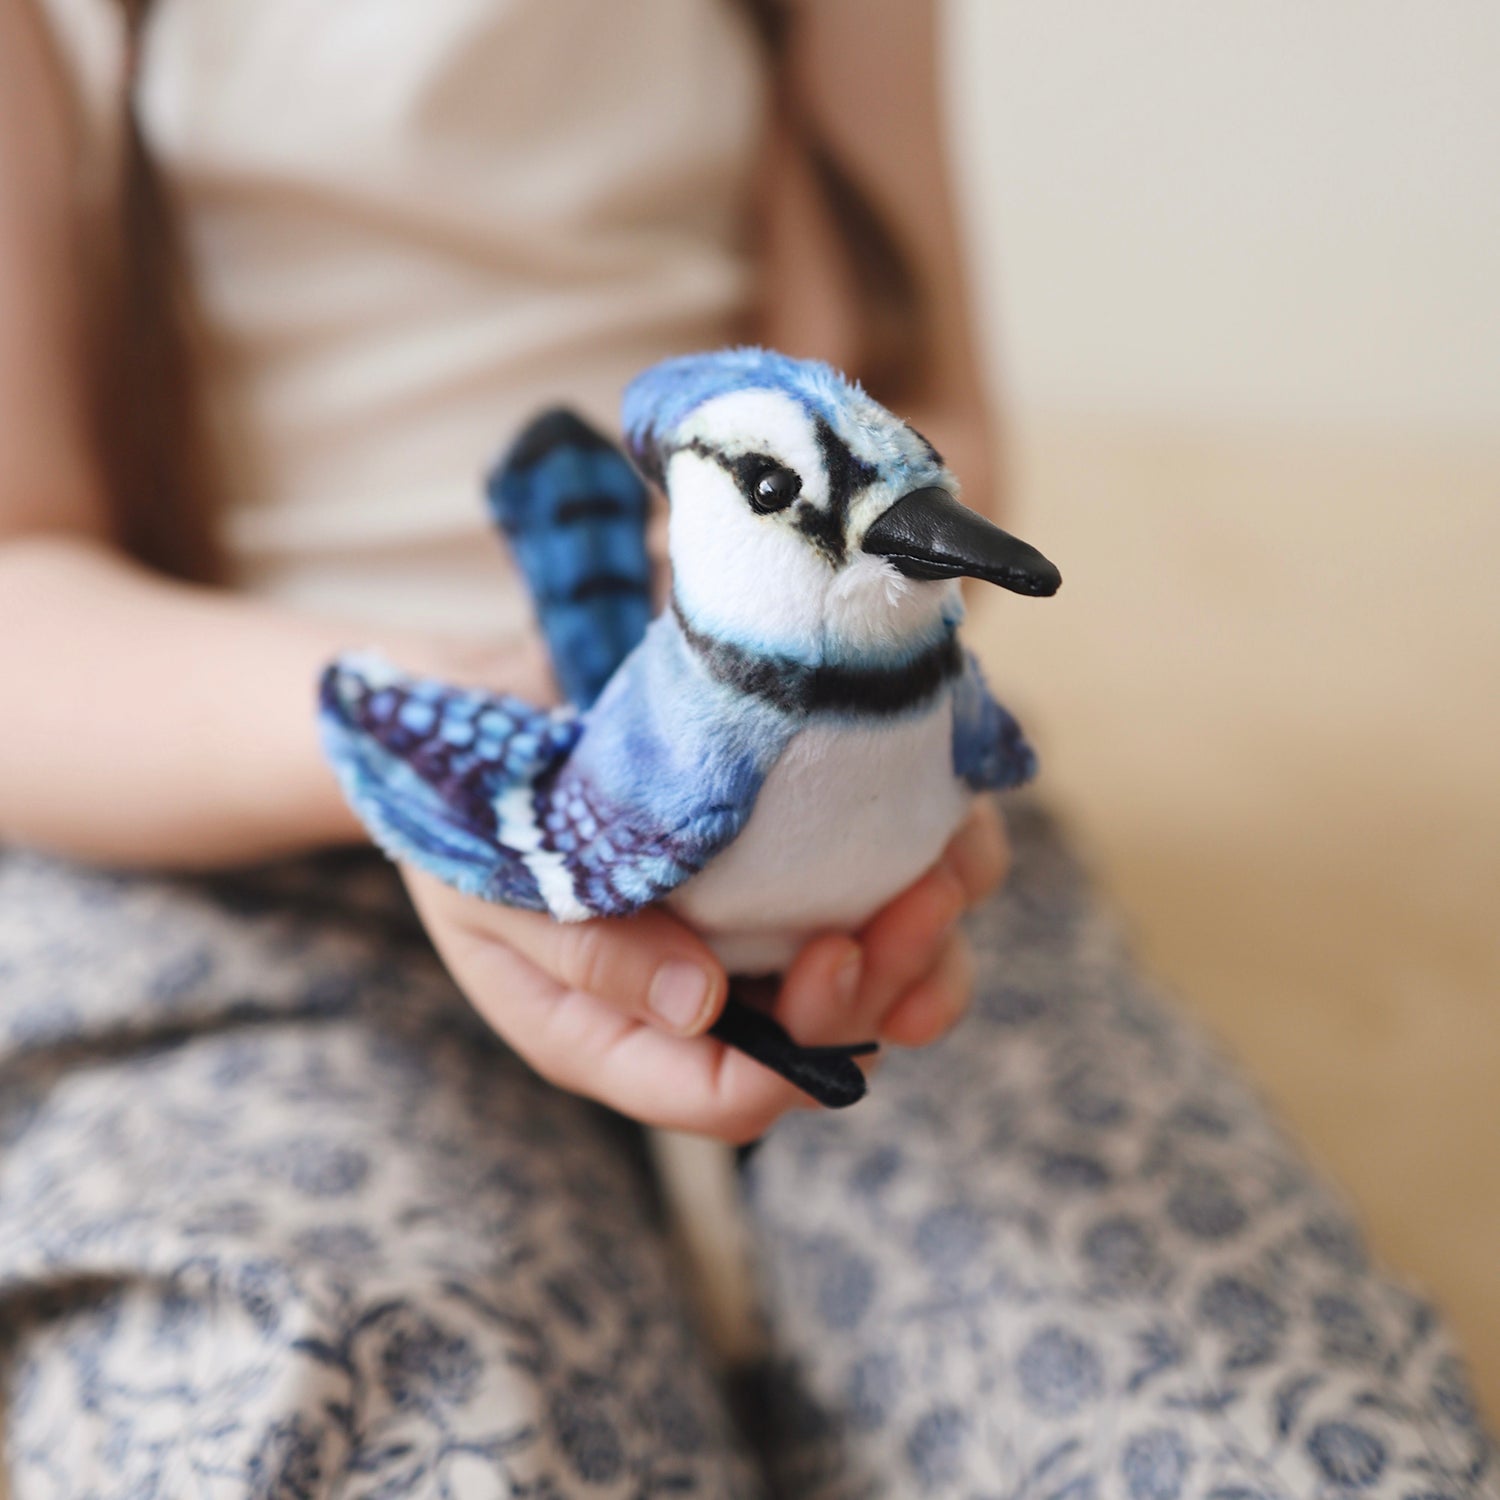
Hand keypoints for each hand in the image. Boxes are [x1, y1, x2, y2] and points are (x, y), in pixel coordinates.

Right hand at [401, 798, 1007, 1142]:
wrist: (483, 702)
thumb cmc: (467, 806)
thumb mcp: (492, 885)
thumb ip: (585, 952)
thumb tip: (704, 1009)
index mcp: (618, 1038)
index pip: (728, 1096)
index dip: (802, 1050)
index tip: (836, 953)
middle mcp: (701, 1005)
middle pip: (823, 1045)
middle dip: (888, 985)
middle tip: (920, 896)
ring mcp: (749, 938)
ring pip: (879, 985)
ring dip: (930, 941)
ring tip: (946, 867)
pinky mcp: (789, 869)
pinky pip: (885, 892)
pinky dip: (933, 866)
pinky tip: (946, 824)